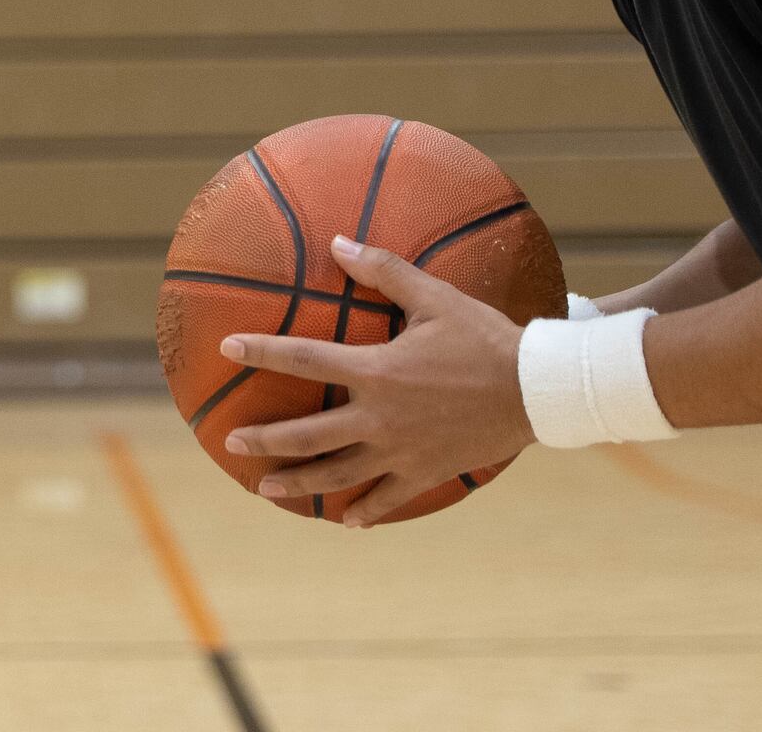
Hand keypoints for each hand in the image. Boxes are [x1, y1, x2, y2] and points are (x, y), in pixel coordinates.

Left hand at [220, 235, 534, 526]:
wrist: (534, 390)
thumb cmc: (483, 337)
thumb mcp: (433, 296)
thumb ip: (382, 270)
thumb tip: (337, 241)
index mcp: (376, 370)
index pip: (304, 358)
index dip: (262, 351)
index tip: (227, 348)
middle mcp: (379, 417)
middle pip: (308, 434)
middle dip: (265, 439)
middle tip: (231, 443)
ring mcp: (400, 450)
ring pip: (338, 474)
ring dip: (298, 481)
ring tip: (267, 488)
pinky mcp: (426, 471)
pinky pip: (388, 497)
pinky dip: (366, 509)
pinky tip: (348, 520)